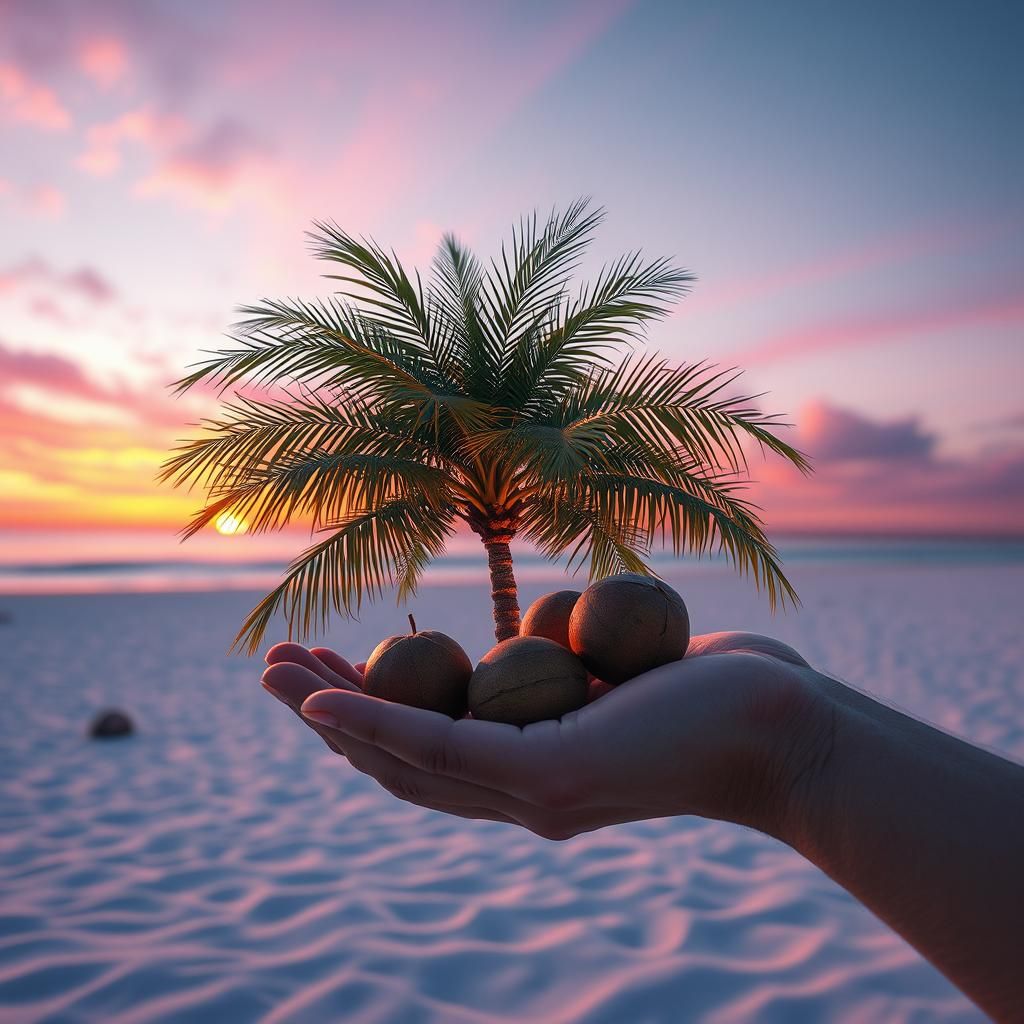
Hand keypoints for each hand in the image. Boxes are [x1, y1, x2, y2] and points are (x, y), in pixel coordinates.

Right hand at [261, 632, 831, 841]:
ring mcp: (532, 794)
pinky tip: (328, 698)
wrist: (792, 733)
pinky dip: (377, 723)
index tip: (333, 672)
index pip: (435, 756)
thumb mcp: (626, 677)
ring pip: (405, 760)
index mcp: (539, 775)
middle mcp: (525, 798)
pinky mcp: (549, 776)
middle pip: (402, 764)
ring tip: (277, 678)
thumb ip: (575, 676)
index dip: (372, 721)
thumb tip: (542, 643)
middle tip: (275, 674)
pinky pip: (442, 748)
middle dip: (332, 719)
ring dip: (333, 718)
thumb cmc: (721, 698)